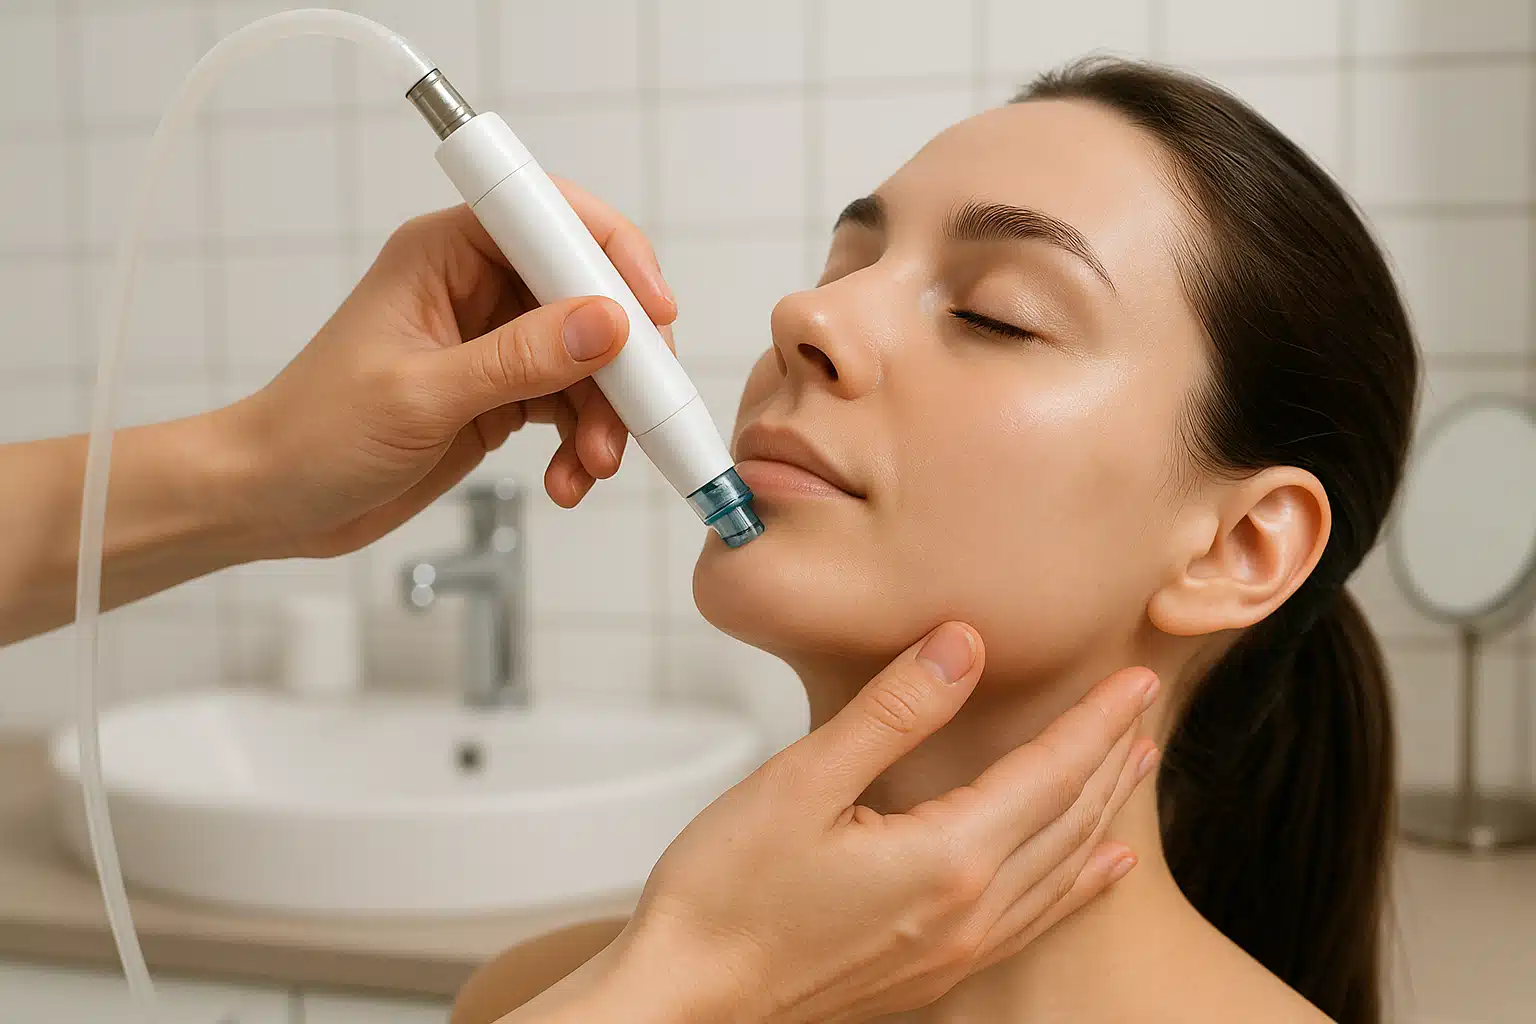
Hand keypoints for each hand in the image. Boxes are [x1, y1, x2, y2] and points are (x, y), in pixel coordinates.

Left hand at [219, 183, 673, 559]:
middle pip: (588, 296)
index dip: (612, 255)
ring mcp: (494, 342)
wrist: (273, 500)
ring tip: (593, 466)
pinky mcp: (502, 393)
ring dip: (606, 416)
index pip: (551, 220)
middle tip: (636, 414)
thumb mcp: (421, 395)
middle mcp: (477, 287)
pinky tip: (570, 479)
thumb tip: (607, 325)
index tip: (652, 311)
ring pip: (590, 360)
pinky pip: (573, 406)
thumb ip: (519, 360)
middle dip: (620, 360)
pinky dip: (584, 444)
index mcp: (446, 253)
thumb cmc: (314, 432)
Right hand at [602, 623, 1158, 1023]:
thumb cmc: (724, 896)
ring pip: (1060, 872)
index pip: (1049, 774)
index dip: (1095, 722)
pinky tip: (1095, 871)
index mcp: (944, 860)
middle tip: (1144, 708)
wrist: (685, 1001)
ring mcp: (953, 951)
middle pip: (1067, 821)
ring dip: (1103, 814)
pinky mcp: (930, 973)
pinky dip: (1077, 885)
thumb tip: (961, 646)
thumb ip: (892, 712)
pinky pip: (1034, 922)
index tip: (1134, 680)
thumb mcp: (801, 782)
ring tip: (1135, 770)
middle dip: (1111, 759)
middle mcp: (967, 913)